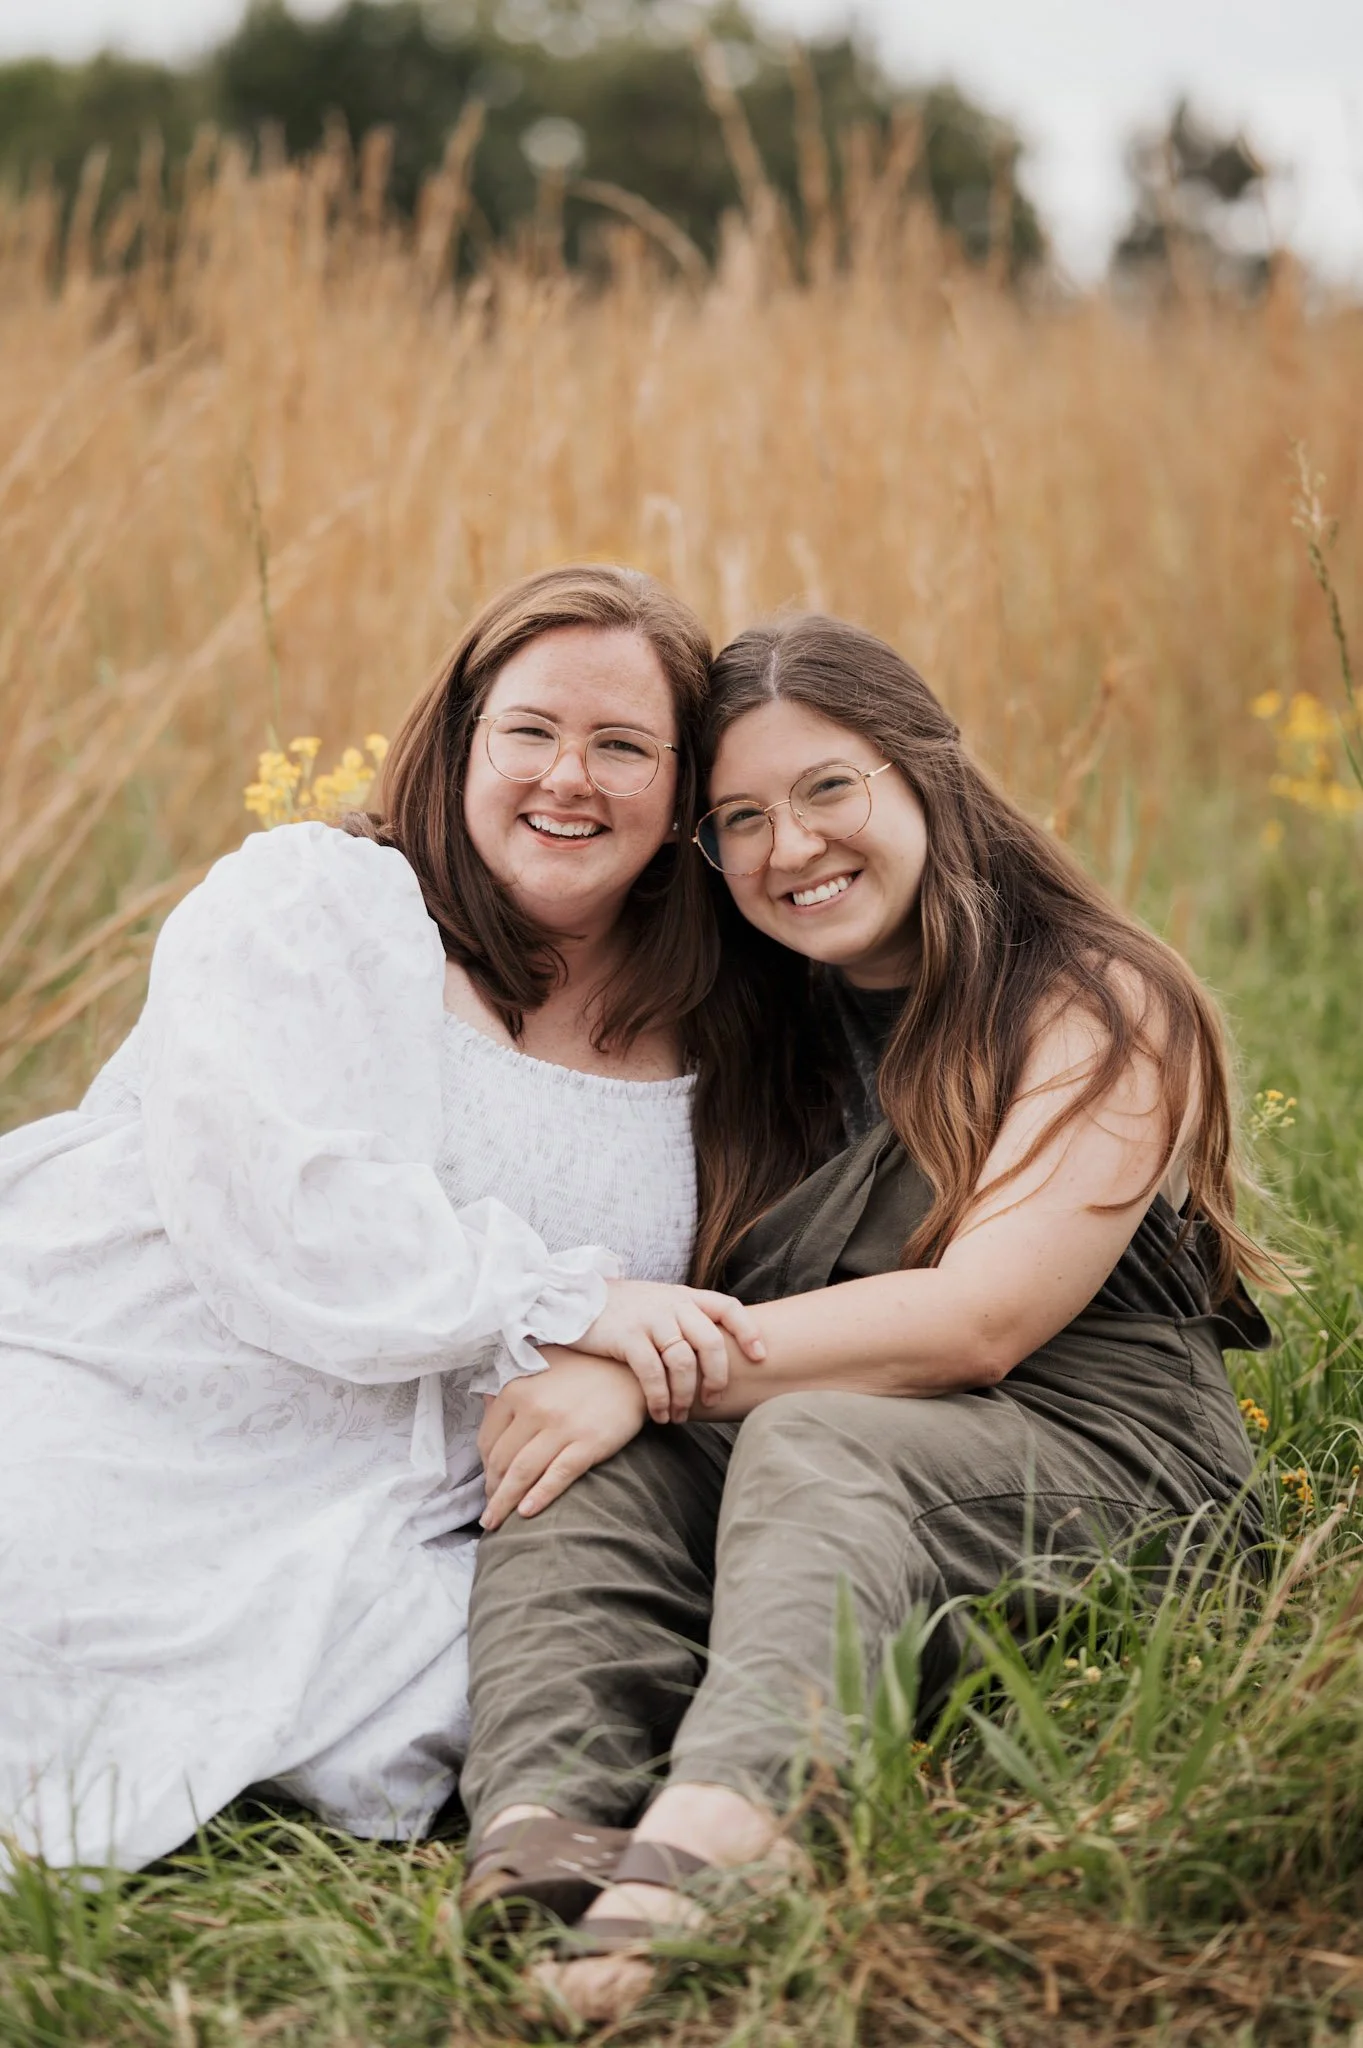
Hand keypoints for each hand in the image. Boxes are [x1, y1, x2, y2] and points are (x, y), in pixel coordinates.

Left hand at [478, 1350, 647, 1529]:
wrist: (632, 1372)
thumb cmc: (584, 1370)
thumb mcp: (541, 1364)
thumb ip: (511, 1381)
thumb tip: (484, 1403)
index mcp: (517, 1389)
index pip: (487, 1439)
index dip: (484, 1466)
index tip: (488, 1481)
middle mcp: (535, 1407)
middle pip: (501, 1460)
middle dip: (492, 1489)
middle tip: (491, 1509)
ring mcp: (562, 1427)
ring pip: (523, 1472)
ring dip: (505, 1502)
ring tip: (496, 1521)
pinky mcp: (589, 1443)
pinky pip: (558, 1476)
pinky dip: (539, 1497)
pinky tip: (526, 1513)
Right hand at [575, 1278, 766, 1423]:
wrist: (573, 1298)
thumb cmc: (619, 1310)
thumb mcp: (657, 1303)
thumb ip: (683, 1319)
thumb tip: (713, 1353)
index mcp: (683, 1296)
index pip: (727, 1307)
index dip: (748, 1331)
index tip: (760, 1357)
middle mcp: (671, 1305)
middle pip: (710, 1342)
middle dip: (717, 1378)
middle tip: (712, 1401)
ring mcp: (650, 1319)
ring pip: (684, 1362)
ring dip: (685, 1395)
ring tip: (679, 1416)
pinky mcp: (627, 1337)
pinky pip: (653, 1373)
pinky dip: (660, 1398)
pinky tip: (659, 1414)